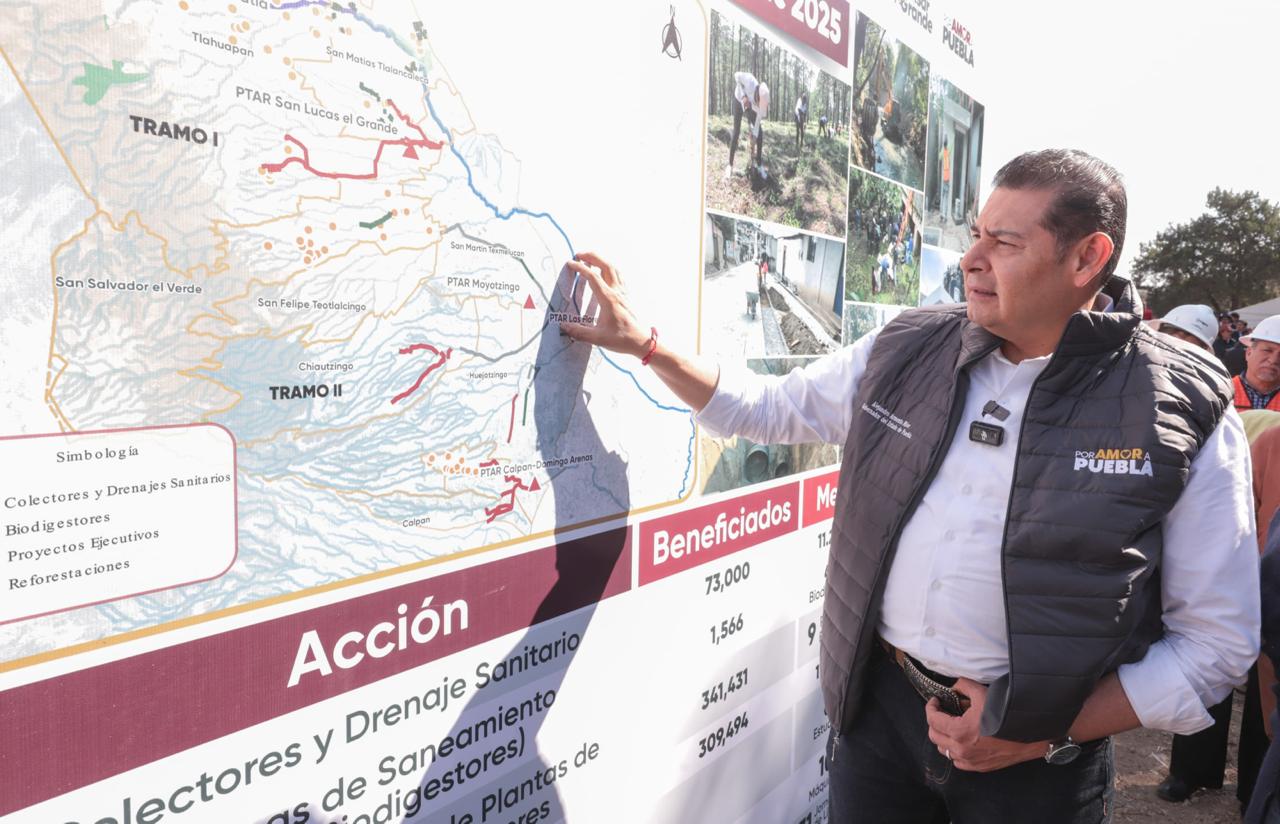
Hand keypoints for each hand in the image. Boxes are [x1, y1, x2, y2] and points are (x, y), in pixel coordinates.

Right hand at [560, 252, 651, 358]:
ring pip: (614, 269)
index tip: (570, 263)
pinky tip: (604, 272)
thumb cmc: (621, 339)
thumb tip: (563, 327)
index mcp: (609, 299)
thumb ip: (579, 332)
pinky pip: (619, 276)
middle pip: (606, 266)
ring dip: (601, 260)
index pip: (593, 277)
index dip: (581, 268)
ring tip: (589, 259)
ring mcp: (623, 293)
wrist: (641, 342)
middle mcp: (617, 292)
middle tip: (579, 255)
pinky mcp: (626, 296)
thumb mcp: (597, 338)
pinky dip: (609, 268)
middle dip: (592, 257)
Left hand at [925, 678, 1045, 771]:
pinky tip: (961, 742)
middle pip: (934, 736)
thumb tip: (954, 686)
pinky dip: (954, 751)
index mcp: (959, 731)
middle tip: (941, 712)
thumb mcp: (982, 693)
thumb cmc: (1007, 714)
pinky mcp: (979, 767)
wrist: (1030, 735)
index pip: (932, 720)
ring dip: (943, 737)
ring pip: (944, 750)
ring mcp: (970, 761)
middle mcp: (961, 749)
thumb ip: (963, 686)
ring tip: (951, 726)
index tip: (935, 701)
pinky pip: (957, 762)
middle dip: (934, 722)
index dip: (931, 707)